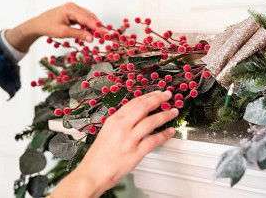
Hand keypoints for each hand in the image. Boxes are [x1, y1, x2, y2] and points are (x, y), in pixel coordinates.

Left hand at [5, 2, 105, 52]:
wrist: (37, 24)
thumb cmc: (48, 27)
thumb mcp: (64, 32)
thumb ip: (79, 34)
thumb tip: (92, 38)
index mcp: (71, 9)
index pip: (88, 19)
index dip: (98, 27)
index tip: (106, 33)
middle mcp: (73, 6)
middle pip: (90, 16)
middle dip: (97, 26)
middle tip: (105, 36)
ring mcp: (73, 9)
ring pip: (88, 17)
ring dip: (93, 26)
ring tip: (99, 35)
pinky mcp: (73, 13)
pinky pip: (84, 19)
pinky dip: (88, 25)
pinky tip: (90, 32)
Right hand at [51, 91, 177, 197]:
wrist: (92, 173)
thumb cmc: (99, 155)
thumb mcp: (107, 131)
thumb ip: (122, 122)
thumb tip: (137, 114)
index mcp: (114, 120)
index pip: (134, 102)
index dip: (148, 96)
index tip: (157, 93)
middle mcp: (121, 127)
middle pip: (144, 107)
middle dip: (158, 99)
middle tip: (168, 95)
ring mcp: (129, 139)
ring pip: (151, 121)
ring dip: (165, 115)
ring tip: (173, 112)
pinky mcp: (135, 153)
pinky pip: (154, 141)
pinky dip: (164, 135)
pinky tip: (170, 131)